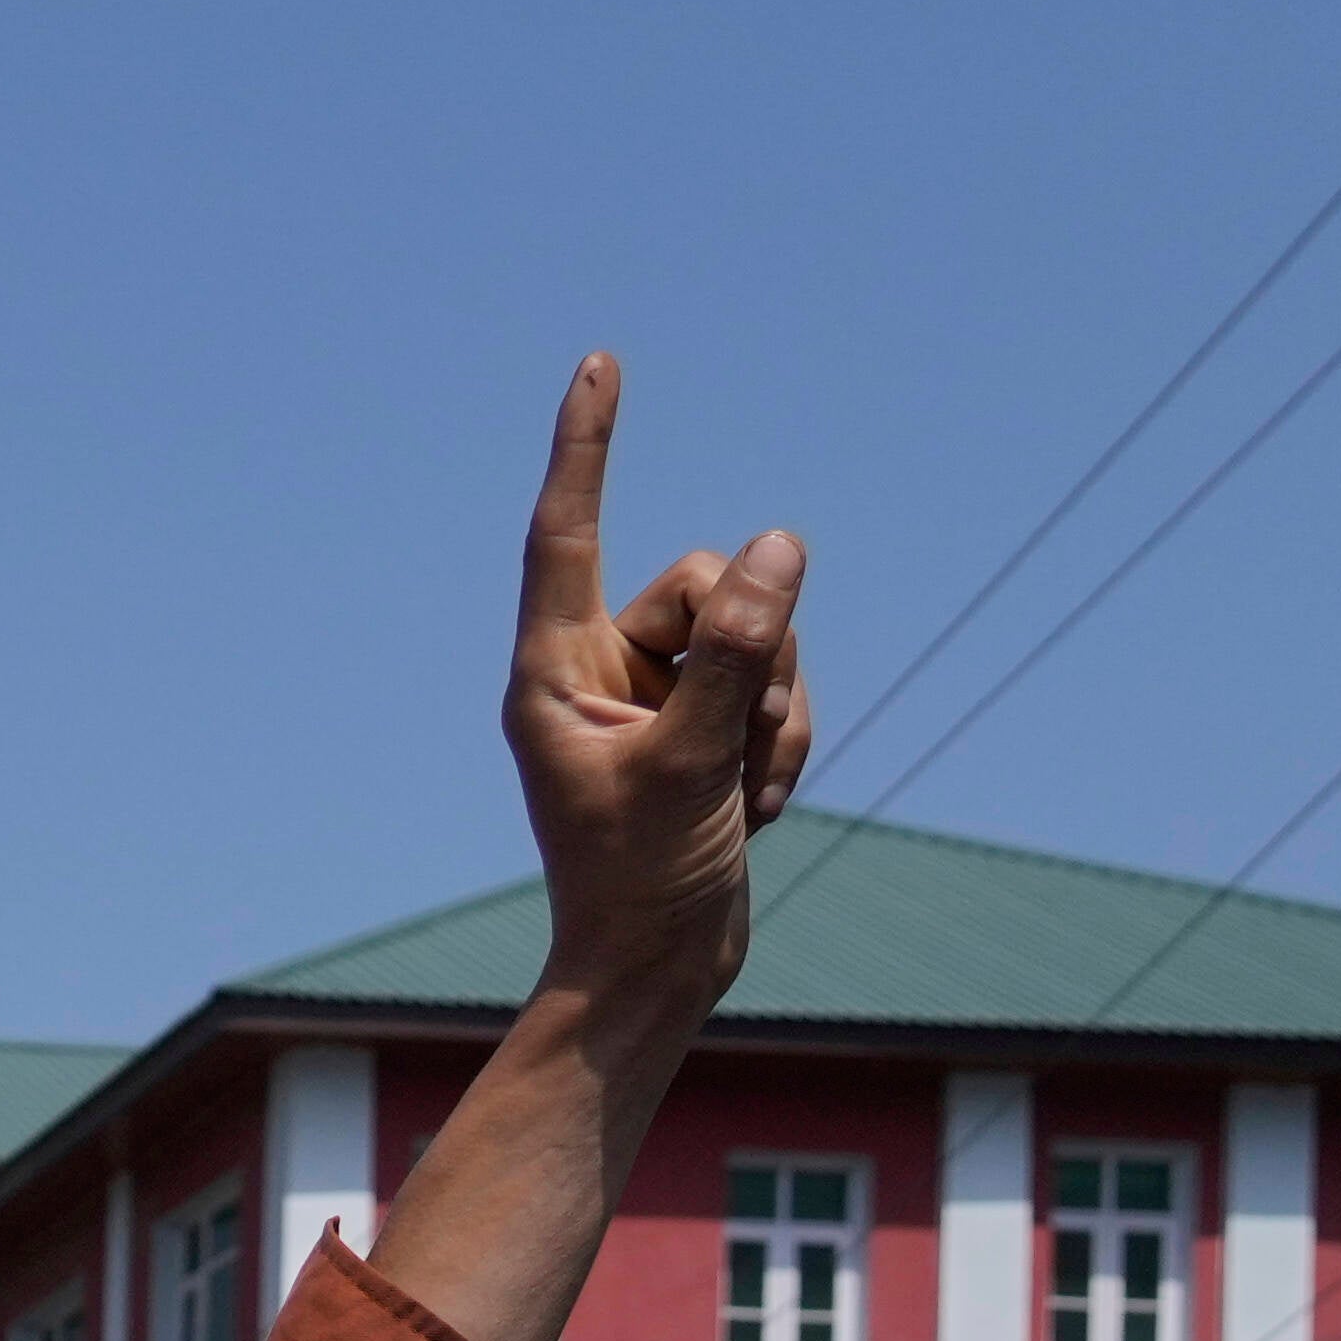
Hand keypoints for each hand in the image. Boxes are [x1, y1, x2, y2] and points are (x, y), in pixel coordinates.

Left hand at [360, 363, 817, 1340]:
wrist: (657, 976)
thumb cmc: (644, 886)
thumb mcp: (694, 762)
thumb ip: (738, 653)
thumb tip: (776, 546)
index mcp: (554, 674)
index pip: (568, 533)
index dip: (586, 446)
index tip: (599, 365)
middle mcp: (599, 673)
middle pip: (710, 584)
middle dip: (752, 656)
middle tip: (731, 749)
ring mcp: (657, 699)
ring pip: (760, 634)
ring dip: (777, 711)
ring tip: (741, 793)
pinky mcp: (705, 728)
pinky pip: (778, 686)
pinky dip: (786, 744)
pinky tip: (756, 809)